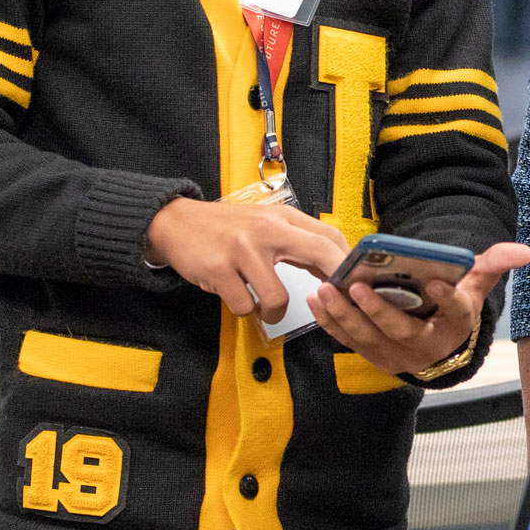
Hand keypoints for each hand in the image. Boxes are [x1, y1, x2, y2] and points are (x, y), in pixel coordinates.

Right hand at [145, 196, 348, 319]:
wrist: (177, 223)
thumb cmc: (227, 227)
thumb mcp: (265, 222)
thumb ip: (297, 240)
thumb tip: (332, 266)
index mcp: (282, 218)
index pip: (329, 237)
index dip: (347, 264)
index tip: (352, 284)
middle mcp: (266, 230)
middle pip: (320, 254)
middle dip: (333, 285)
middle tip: (330, 303)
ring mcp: (243, 250)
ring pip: (278, 297)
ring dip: (274, 312)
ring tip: (264, 305)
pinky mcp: (219, 271)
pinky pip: (245, 307)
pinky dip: (245, 310)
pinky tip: (238, 297)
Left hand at [307, 241, 529, 376]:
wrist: (438, 345)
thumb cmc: (454, 307)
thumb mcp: (476, 286)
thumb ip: (493, 265)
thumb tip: (523, 251)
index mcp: (454, 326)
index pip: (454, 312)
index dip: (445, 297)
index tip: (433, 281)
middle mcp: (425, 347)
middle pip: (400, 331)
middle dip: (377, 310)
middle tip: (358, 286)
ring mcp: (396, 355)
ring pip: (367, 338)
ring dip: (344, 315)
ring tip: (327, 290)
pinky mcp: (373, 356)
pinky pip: (348, 341)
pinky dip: (330, 322)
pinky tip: (317, 300)